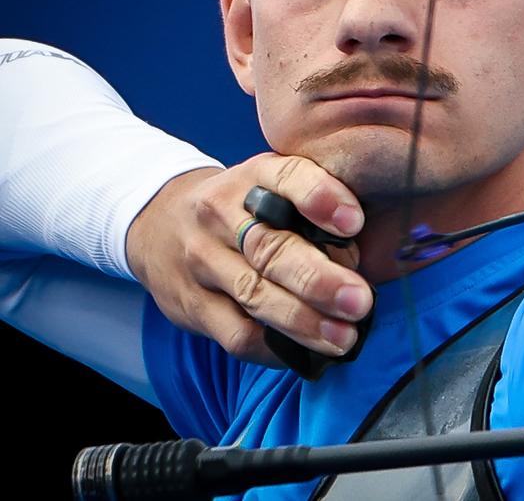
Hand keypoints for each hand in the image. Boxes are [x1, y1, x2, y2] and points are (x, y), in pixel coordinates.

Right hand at [126, 154, 371, 364]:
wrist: (159, 224)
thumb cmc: (241, 208)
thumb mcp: (269, 184)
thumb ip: (313, 206)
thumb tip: (360, 255)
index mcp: (253, 175)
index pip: (286, 176)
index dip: (321, 198)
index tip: (355, 223)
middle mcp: (221, 213)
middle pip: (270, 247)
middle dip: (319, 279)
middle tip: (360, 301)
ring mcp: (201, 260)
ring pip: (254, 294)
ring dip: (304, 321)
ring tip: (343, 337)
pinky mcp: (191, 304)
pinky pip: (236, 333)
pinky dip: (275, 349)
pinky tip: (306, 352)